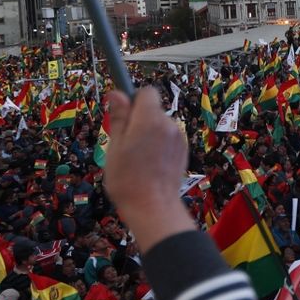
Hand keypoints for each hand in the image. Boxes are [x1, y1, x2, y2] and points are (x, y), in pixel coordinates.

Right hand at [103, 89, 194, 251]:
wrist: (153, 207)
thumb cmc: (127, 178)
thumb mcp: (115, 146)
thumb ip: (119, 118)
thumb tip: (117, 93)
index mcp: (150, 120)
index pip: (147, 92)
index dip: (134, 100)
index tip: (123, 116)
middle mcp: (169, 124)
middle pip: (153, 110)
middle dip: (140, 120)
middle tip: (126, 144)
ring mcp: (180, 138)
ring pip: (161, 125)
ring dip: (150, 134)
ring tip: (138, 158)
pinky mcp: (184, 150)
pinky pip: (168, 138)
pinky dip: (159, 145)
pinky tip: (151, 164)